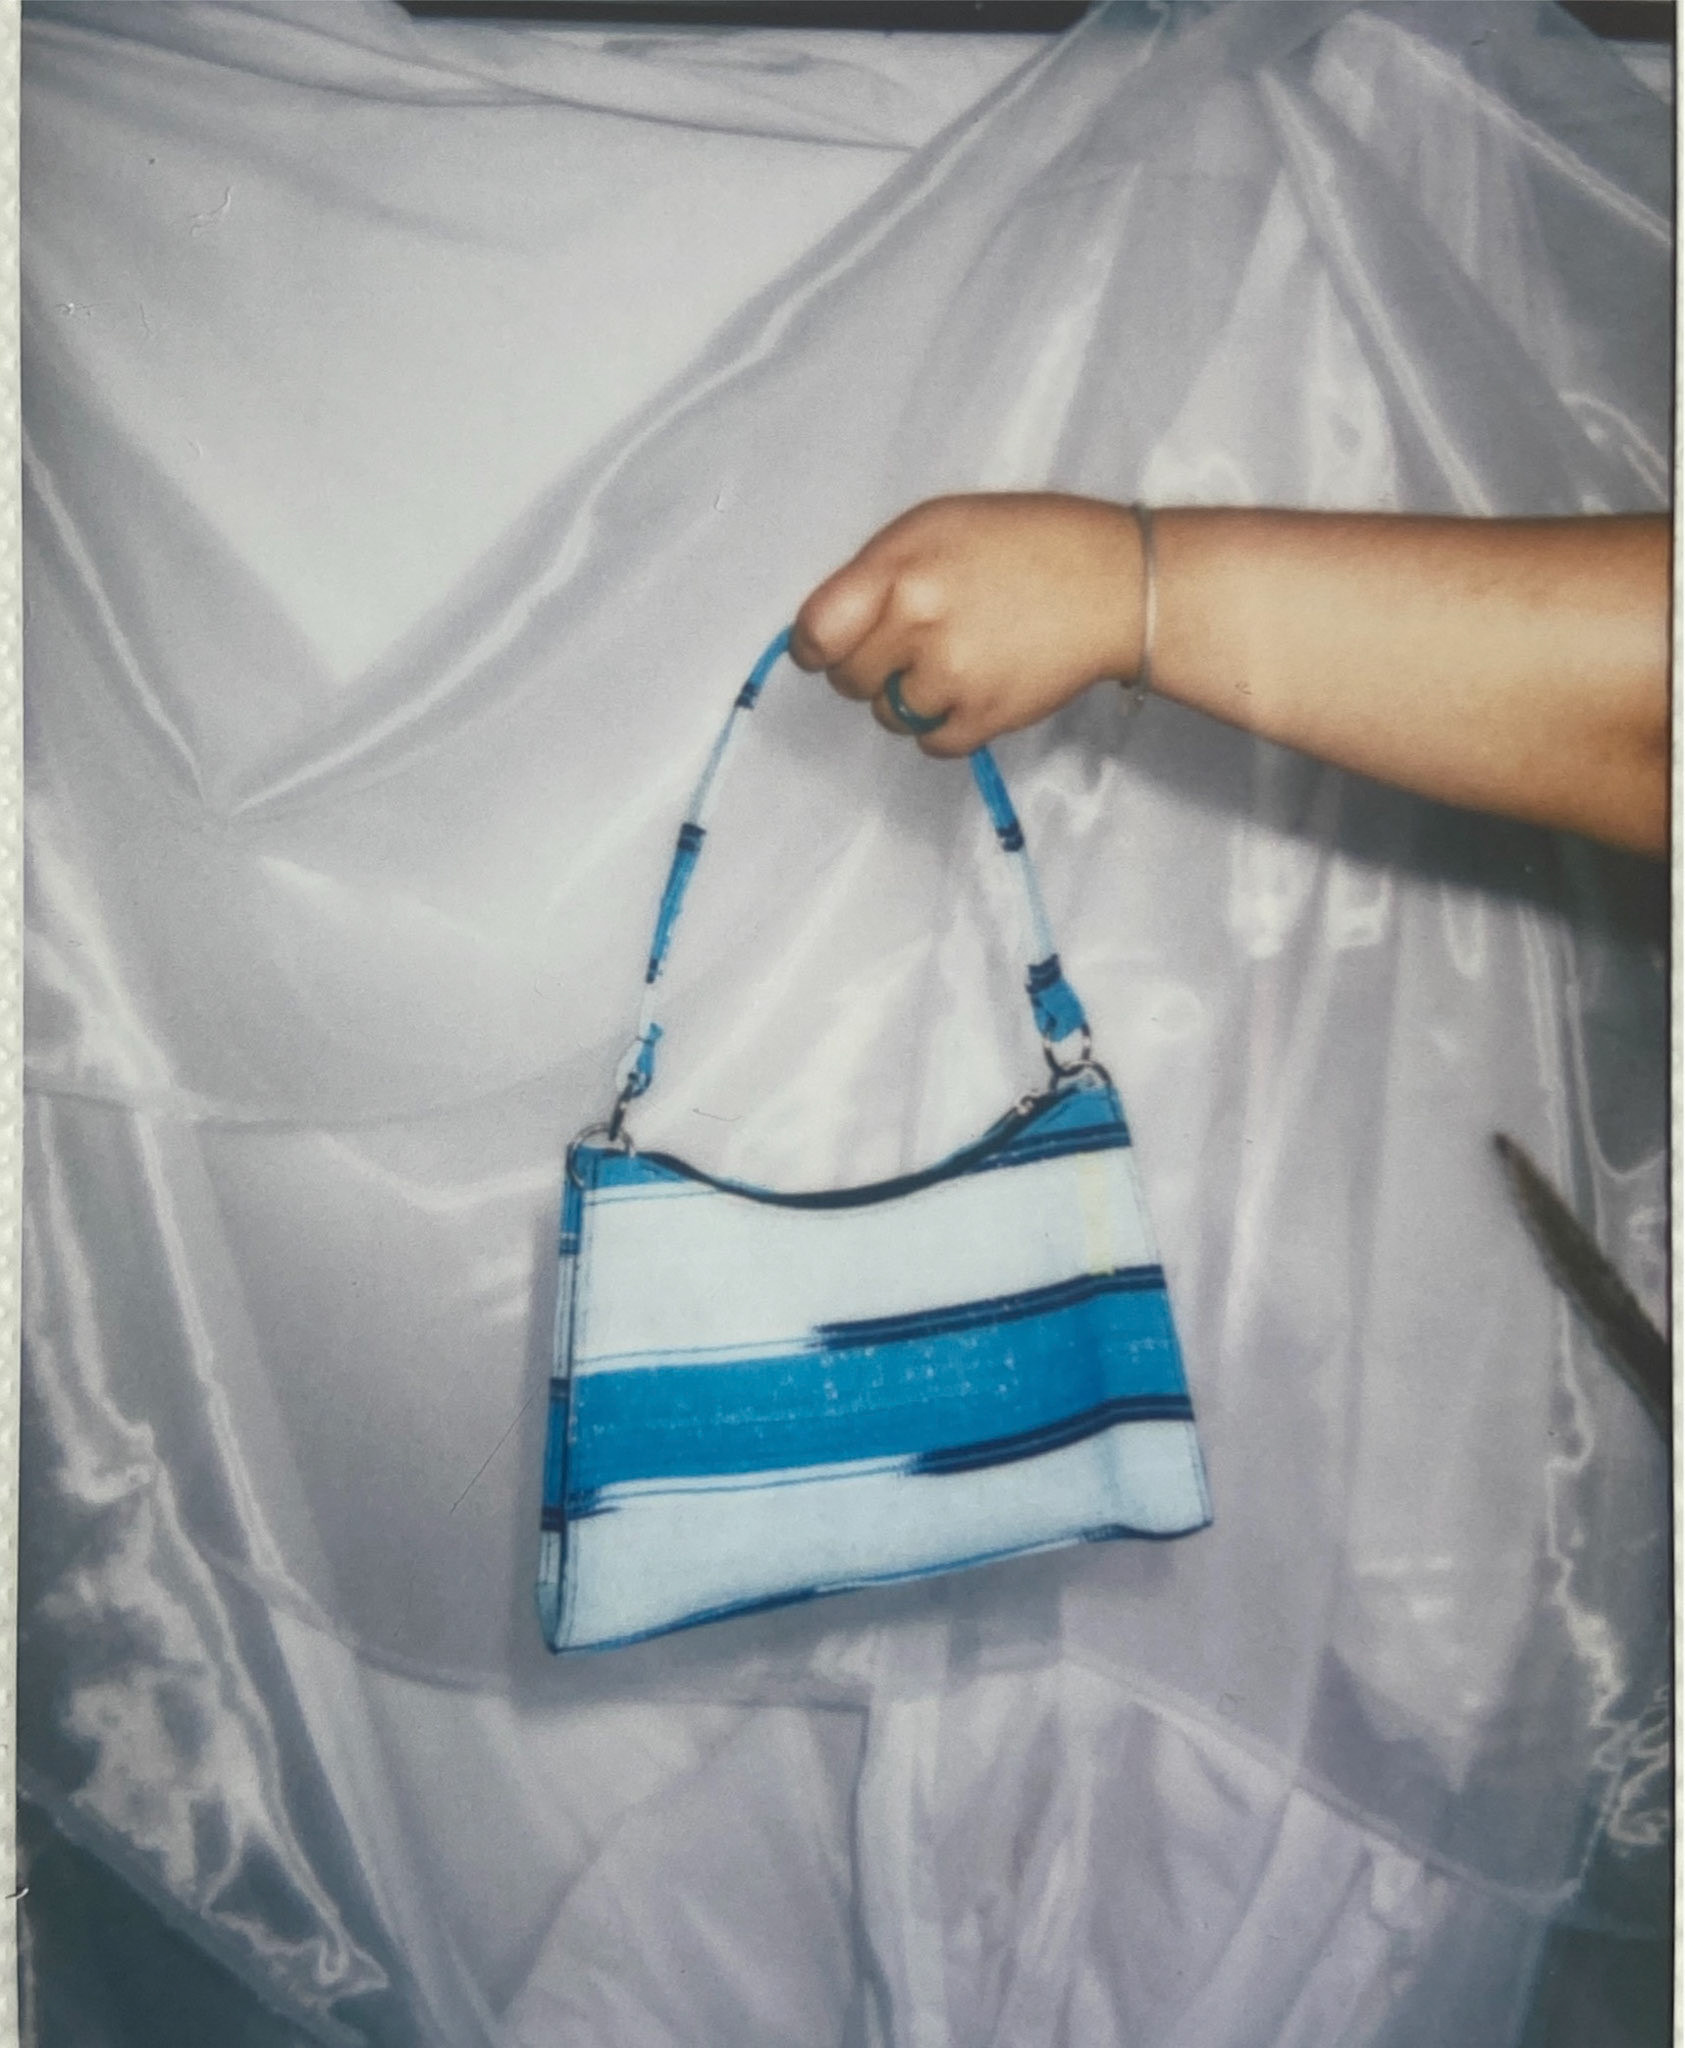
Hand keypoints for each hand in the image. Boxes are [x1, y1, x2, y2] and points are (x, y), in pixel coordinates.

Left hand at [790, 494, 1146, 755]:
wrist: (1112, 583)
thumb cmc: (1023, 543)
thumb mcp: (938, 526)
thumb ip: (878, 574)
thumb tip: (828, 629)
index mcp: (900, 569)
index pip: (817, 632)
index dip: (815, 646)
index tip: (827, 649)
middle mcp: (919, 624)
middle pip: (849, 680)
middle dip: (867, 668)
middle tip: (907, 646)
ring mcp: (952, 677)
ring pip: (889, 716)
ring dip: (908, 699)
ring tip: (952, 662)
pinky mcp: (985, 718)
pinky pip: (932, 743)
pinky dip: (944, 725)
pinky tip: (971, 689)